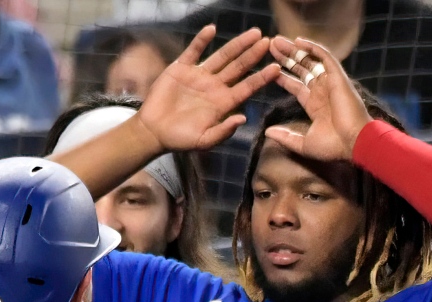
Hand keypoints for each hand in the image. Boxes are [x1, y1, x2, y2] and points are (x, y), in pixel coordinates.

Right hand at [137, 25, 279, 151]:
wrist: (154, 132)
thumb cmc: (180, 139)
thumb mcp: (204, 141)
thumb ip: (223, 132)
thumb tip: (242, 119)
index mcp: (223, 103)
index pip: (247, 87)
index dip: (262, 78)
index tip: (276, 68)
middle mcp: (215, 86)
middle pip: (239, 67)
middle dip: (253, 54)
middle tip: (268, 41)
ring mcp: (199, 76)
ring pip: (222, 56)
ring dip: (237, 44)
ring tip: (253, 33)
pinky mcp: (181, 68)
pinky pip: (193, 51)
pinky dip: (201, 40)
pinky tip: (211, 29)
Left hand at [265, 36, 372, 160]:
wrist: (354, 143)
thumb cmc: (333, 147)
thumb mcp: (303, 144)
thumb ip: (285, 137)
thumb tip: (267, 132)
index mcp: (315, 105)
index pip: (296, 85)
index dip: (283, 76)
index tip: (269, 68)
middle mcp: (322, 91)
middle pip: (301, 69)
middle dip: (286, 57)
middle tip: (271, 46)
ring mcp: (330, 83)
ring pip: (310, 60)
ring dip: (294, 50)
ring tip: (277, 40)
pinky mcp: (338, 77)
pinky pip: (325, 57)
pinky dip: (313, 48)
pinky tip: (298, 40)